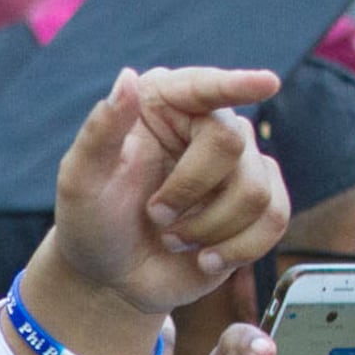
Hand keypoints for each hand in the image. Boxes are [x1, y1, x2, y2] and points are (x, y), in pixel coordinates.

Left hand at [24, 65, 292, 349]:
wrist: (111, 277)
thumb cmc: (92, 222)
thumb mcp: (80, 181)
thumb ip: (100, 132)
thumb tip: (128, 77)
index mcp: (163, 105)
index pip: (204, 86)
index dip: (236, 84)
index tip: (267, 84)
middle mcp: (208, 125)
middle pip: (232, 144)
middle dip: (188, 192)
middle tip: (155, 215)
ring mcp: (239, 165)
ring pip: (255, 192)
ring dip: (206, 230)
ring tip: (173, 238)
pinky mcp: (259, 203)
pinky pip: (274, 219)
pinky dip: (237, 249)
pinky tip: (205, 258)